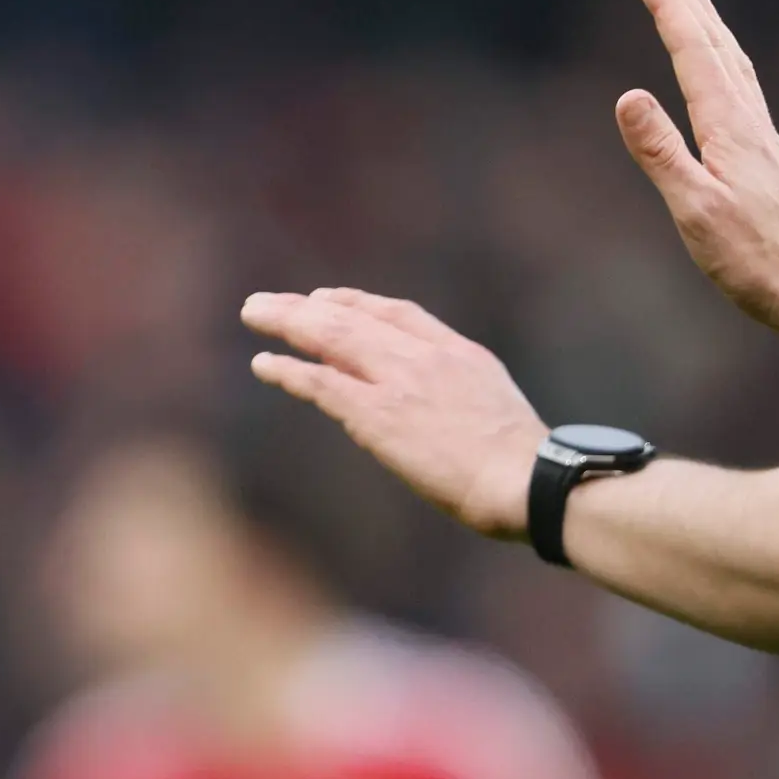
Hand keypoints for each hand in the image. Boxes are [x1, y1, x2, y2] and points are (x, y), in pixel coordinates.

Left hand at [242, 288, 544, 540]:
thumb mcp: (496, 405)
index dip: (356, 302)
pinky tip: (264, 365)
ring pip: (330, 337)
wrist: (524, 480)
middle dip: (305, 307)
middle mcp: (424, 357)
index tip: (326, 298)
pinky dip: (288, 370)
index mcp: (458, 352)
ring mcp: (398, 382)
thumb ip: (462, 390)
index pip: (398, 312)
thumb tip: (438, 404)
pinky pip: (321, 382)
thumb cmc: (521, 463)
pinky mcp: (376, 415)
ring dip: (286, 323)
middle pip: (353, 316)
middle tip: (266, 303)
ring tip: (254, 316)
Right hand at [614, 0, 778, 333]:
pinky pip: (735, 77)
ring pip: (726, 53)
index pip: (690, 51)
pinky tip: (714, 53)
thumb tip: (627, 95)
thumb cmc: (749, 254)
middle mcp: (746, 116)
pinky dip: (717, 48)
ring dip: (702, 15)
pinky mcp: (760, 146)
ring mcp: (756, 129)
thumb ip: (661, 152)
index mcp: (726, 124)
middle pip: (711, 38)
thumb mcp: (695, 208)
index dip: (667, 6)